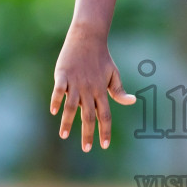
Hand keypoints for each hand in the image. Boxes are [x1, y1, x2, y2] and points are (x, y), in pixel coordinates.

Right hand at [50, 27, 135, 151]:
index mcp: (102, 91)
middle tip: (86, 149)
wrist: (89, 37)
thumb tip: (132, 101)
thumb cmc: (102, 58)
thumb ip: (119, 90)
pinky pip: (59, 90)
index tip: (104, 145)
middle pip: (89, 116)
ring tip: (64, 135)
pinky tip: (54, 111)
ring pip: (71, 107)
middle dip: (88, 134)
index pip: (105, 115)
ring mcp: (75, 82)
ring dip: (68, 122)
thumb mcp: (114, 74)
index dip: (105, 131)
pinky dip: (56, 100)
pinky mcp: (63, 74)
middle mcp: (89, 89)